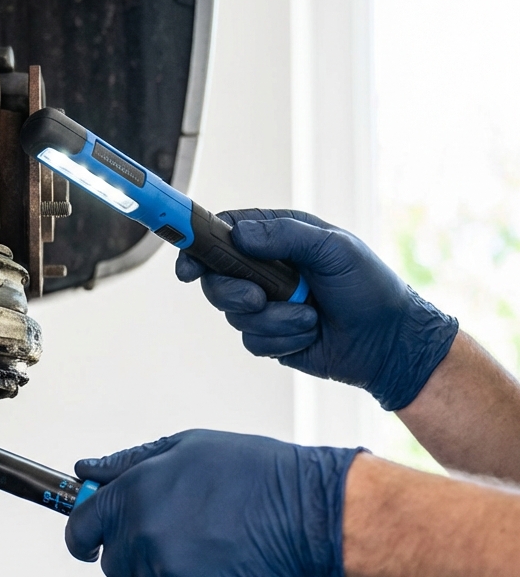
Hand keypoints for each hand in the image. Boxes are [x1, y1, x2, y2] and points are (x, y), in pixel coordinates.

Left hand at [65, 429, 361, 576]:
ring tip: (211, 541)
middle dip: (135, 553)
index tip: (90, 542)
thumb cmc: (252, 473)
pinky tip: (226, 562)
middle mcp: (142, 534)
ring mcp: (166, 571)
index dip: (83, 538)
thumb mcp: (184, 448)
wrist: (306, 509)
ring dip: (172, 571)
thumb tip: (85, 470)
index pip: (79, 530)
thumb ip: (126, 463)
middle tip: (178, 532)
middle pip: (113, 564)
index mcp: (133, 494)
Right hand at [174, 209, 457, 410]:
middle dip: (234, 293)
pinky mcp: (270, 337)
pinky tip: (308, 334)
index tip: (188, 264)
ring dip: (273, 320)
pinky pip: (252, 342)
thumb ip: (285, 236)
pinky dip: (281, 340)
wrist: (388, 341)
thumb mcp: (333, 249)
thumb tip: (239, 234)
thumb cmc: (370, 288)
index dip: (198, 247)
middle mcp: (266, 271)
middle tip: (259, 297)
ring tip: (309, 316)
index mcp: (278, 239)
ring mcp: (266, 305)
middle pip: (216, 280)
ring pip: (234, 315)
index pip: (223, 235)